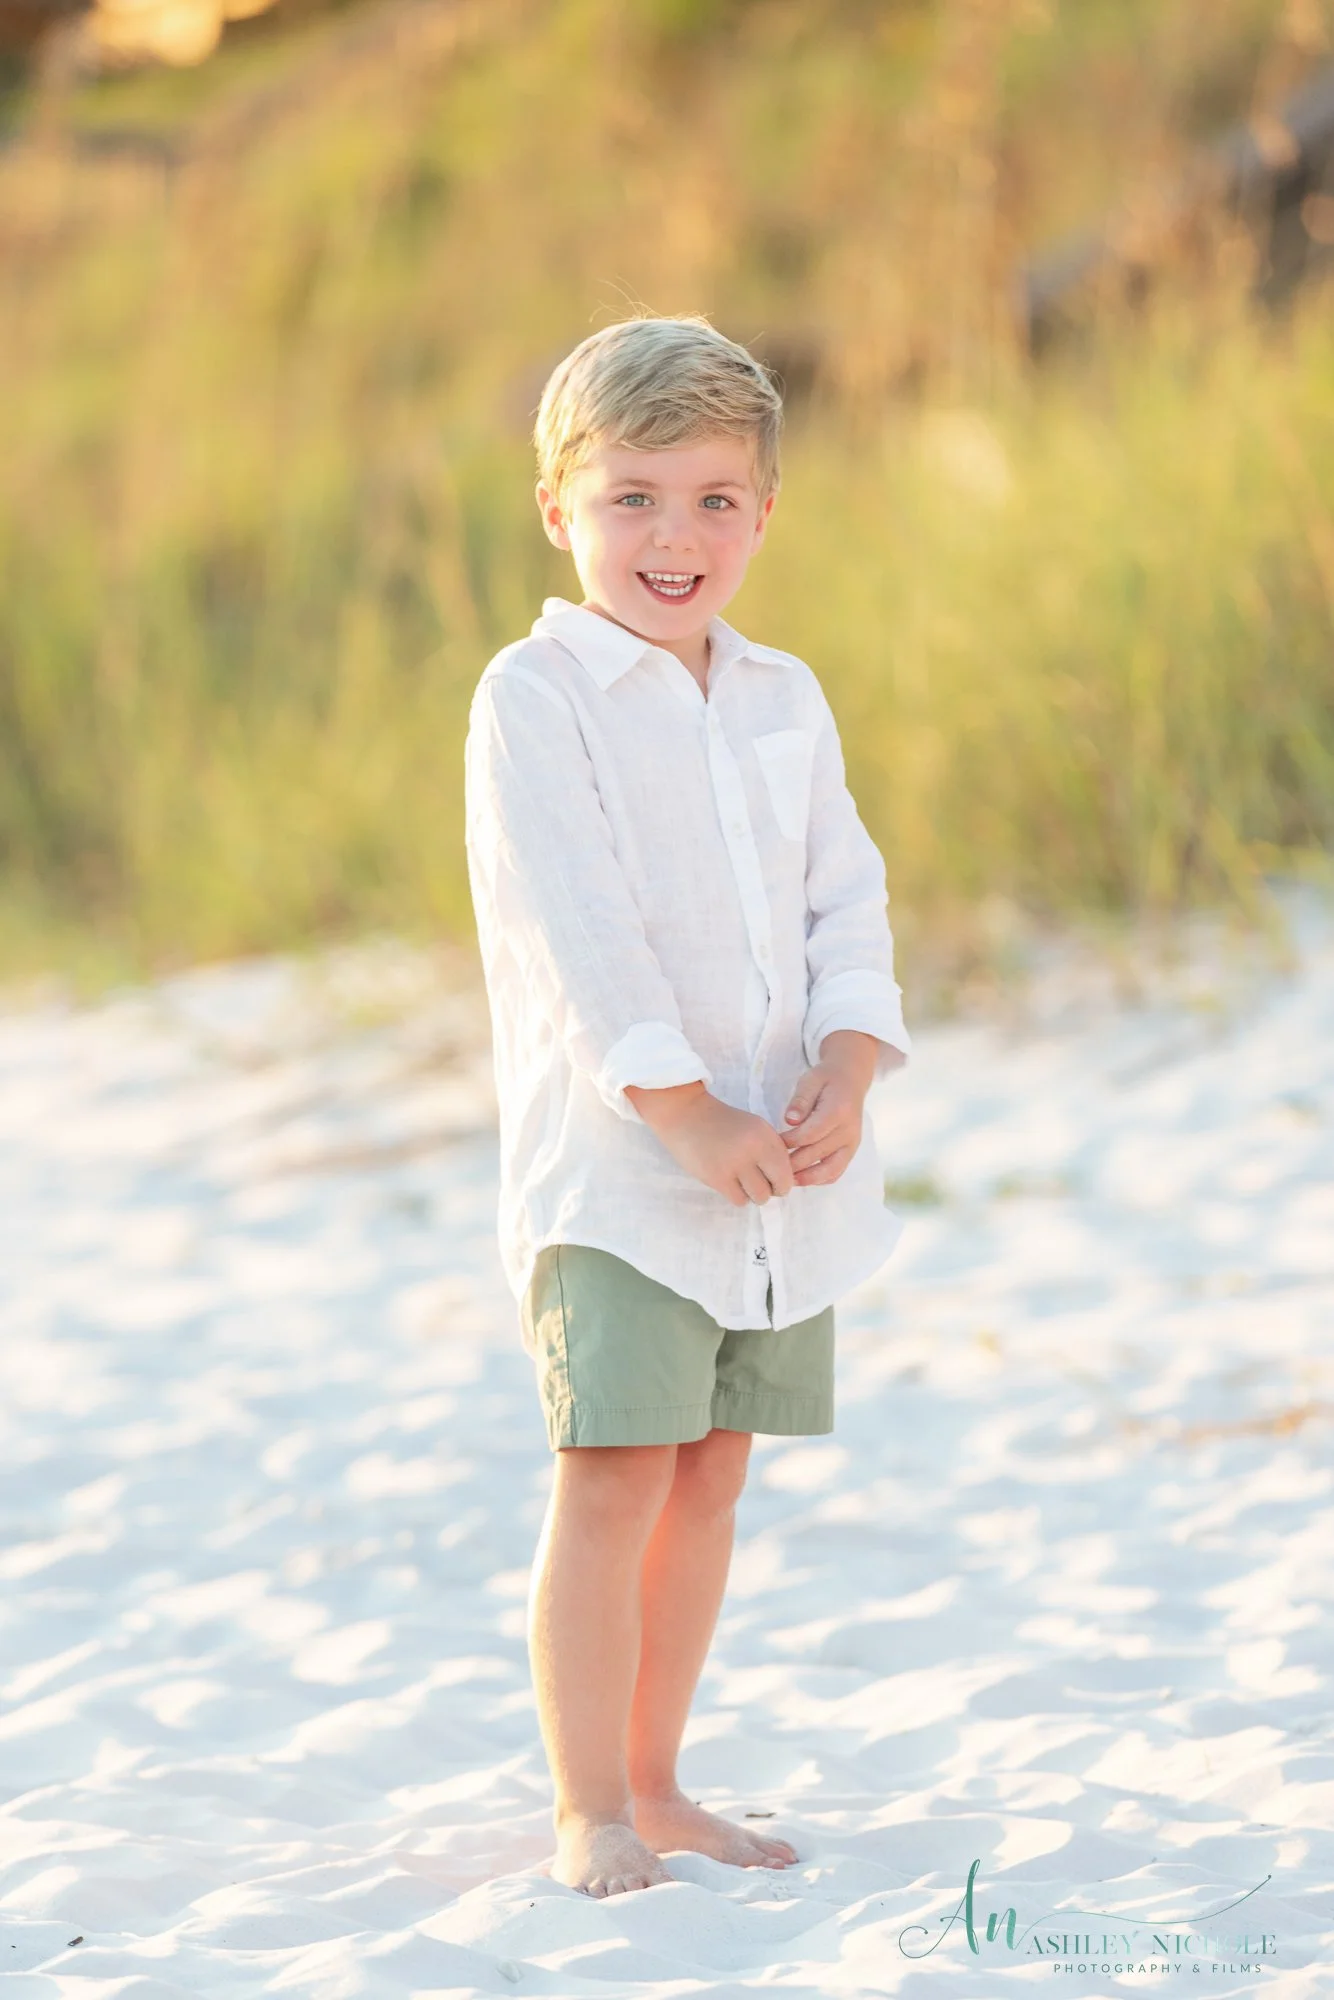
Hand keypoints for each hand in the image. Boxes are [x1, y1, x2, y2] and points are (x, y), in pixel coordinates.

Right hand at [624, 1081, 794, 1206]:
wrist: (686, 1114)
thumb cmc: (723, 1123)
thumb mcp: (755, 1128)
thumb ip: (771, 1150)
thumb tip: (786, 1180)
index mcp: (767, 1136)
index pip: (789, 1170)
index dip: (784, 1179)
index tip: (773, 1178)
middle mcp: (755, 1149)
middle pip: (780, 1187)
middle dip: (772, 1190)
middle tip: (759, 1183)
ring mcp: (736, 1164)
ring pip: (760, 1197)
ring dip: (753, 1194)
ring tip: (741, 1182)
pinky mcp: (717, 1177)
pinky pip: (739, 1200)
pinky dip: (737, 1195)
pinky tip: (728, 1182)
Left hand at [780, 1030, 881, 1186]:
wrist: (850, 1079)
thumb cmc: (827, 1079)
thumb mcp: (810, 1080)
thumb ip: (800, 1100)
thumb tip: (790, 1120)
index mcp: (838, 1111)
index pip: (811, 1133)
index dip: (791, 1142)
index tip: (773, 1144)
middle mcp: (849, 1131)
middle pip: (818, 1153)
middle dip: (794, 1163)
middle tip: (772, 1167)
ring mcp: (852, 1143)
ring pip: (831, 1169)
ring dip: (807, 1178)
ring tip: (785, 1180)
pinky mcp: (851, 1150)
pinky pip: (837, 1171)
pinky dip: (820, 1179)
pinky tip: (801, 1179)